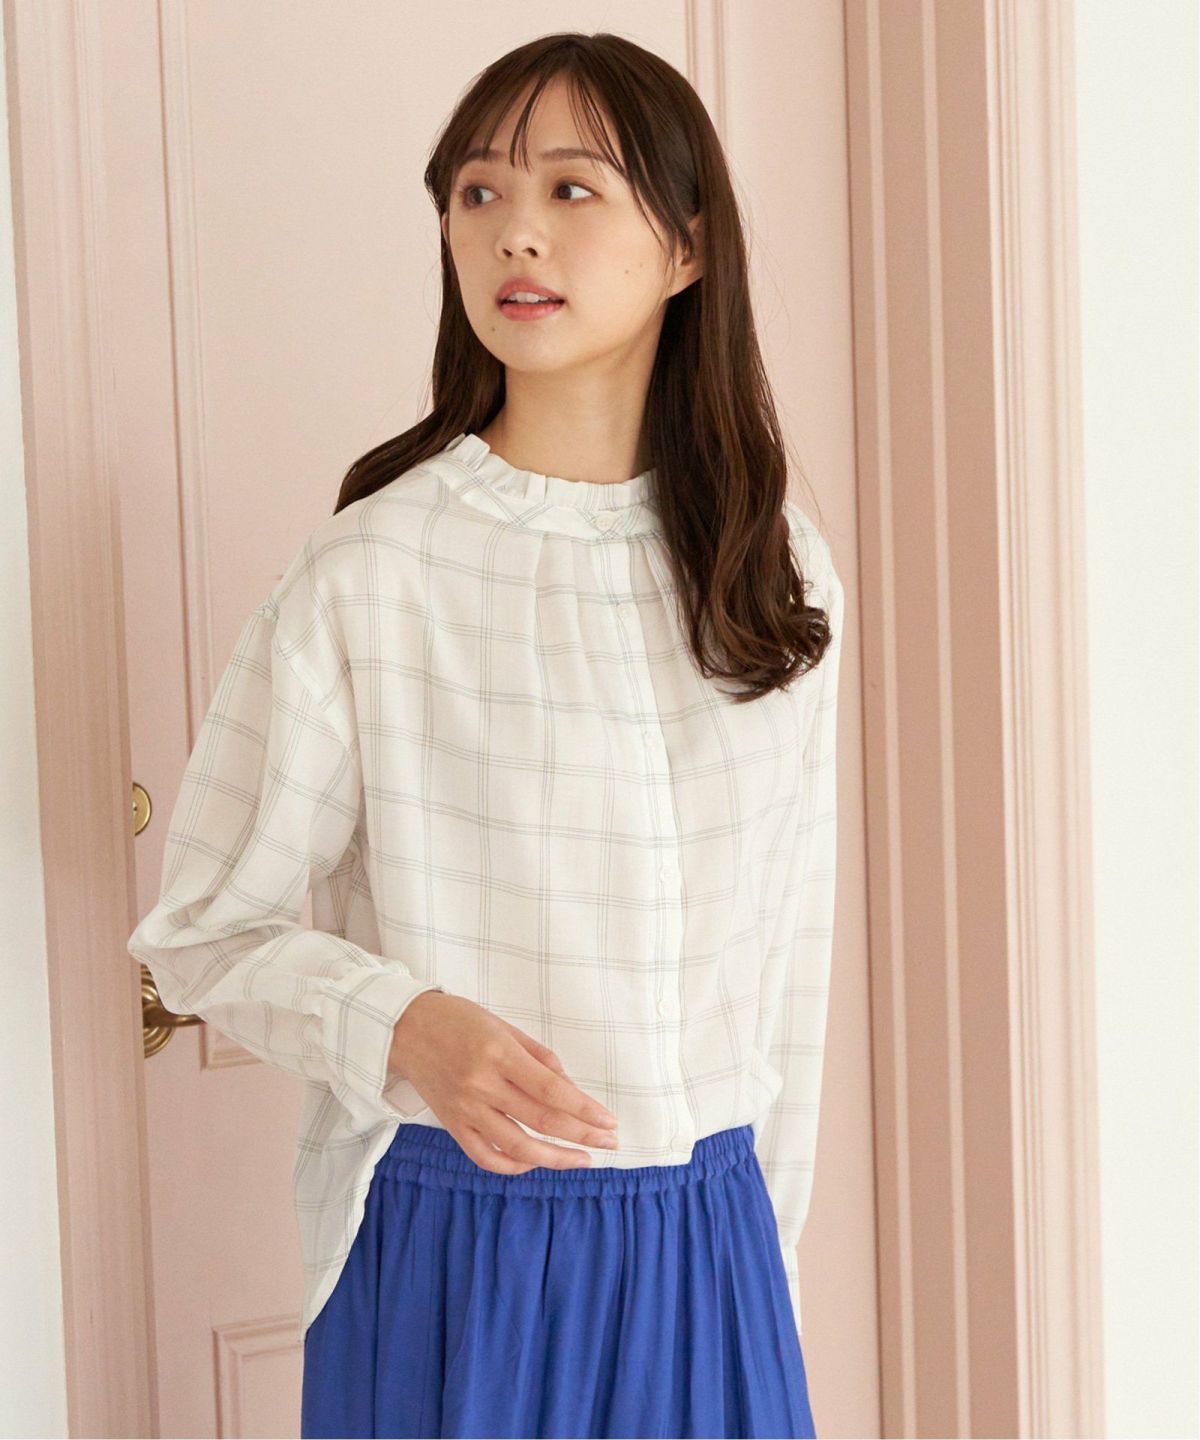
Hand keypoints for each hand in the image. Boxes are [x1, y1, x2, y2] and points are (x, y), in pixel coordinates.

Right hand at [387, 991, 619, 1173]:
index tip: (609, 1121)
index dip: (585, 1110)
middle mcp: (482, 1084)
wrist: (405, 1029)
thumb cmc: (460, 1021)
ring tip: (582, 1160)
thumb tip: (571, 1091)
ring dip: (555, 1158)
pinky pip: (486, 1156)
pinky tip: (535, 1161)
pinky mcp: (452, 1125)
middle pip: (541, 1121)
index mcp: (499, 1053)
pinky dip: (513, 1165)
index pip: (551, 1090)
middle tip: (609, 1142)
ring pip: (517, 1146)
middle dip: (582, 1135)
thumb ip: (540, 1058)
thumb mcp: (505, 1026)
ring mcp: (465, 1109)